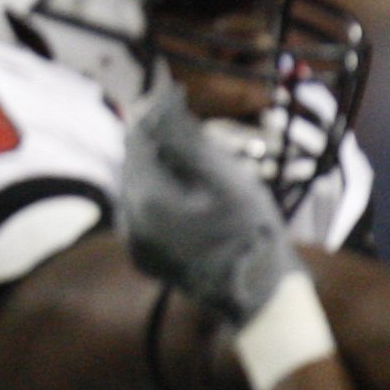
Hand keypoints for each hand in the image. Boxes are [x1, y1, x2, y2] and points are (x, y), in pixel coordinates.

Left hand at [121, 88, 301, 329]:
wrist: (259, 294)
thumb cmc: (250, 232)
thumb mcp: (225, 180)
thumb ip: (187, 144)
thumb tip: (162, 105)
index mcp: (145, 202)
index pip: (138, 143)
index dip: (155, 115)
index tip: (174, 94)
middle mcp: (130, 223)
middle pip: (134, 165)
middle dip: (154, 140)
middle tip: (178, 116)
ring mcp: (135, 243)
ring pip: (137, 187)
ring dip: (156, 165)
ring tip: (185, 149)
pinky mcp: (145, 256)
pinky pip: (143, 211)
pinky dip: (159, 191)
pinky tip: (185, 186)